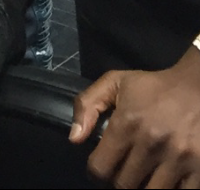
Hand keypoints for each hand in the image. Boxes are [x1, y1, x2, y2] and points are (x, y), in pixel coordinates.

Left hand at [71, 45, 199, 188]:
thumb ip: (87, 105)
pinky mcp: (199, 168)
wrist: (197, 86)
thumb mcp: (116, 83)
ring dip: (144, 188)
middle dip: (120, 180)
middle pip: (124, 186)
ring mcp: (178, 159)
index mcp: (128, 123)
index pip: (100, 168)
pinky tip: (167, 180)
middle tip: (125, 169)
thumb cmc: (154, 87)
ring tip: (144, 175)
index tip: (102, 166)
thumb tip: (74, 139)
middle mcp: (151, 143)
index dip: (97, 170)